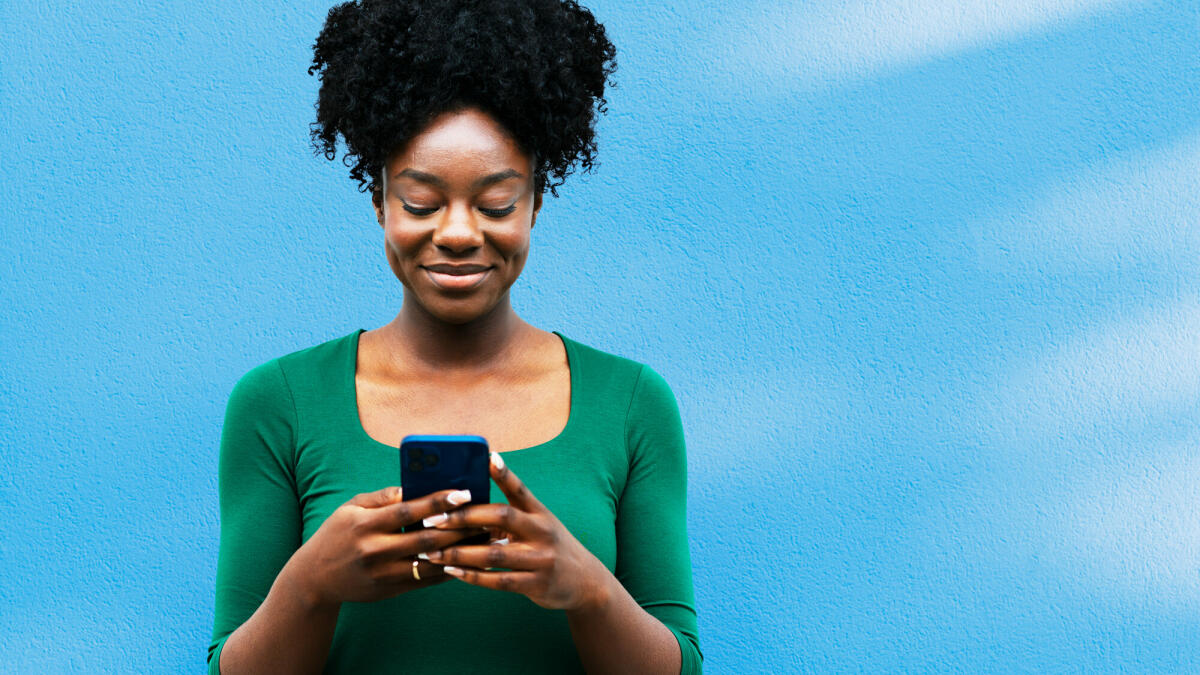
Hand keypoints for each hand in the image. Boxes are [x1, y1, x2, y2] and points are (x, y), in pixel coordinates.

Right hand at [285, 485, 486, 607]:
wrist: (315, 579)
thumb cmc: (337, 534)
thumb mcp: (350, 508)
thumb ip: (382, 498)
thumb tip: (414, 486)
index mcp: (364, 524)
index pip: (407, 510)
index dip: (437, 501)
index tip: (464, 492)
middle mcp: (375, 550)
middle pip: (426, 539)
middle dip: (460, 528)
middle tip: (487, 517)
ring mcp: (383, 574)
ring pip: (430, 563)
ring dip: (461, 551)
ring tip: (486, 539)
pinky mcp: (390, 590)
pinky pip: (426, 580)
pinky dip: (449, 570)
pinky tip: (468, 559)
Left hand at [419, 452, 613, 611]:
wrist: (586, 582)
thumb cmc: (551, 547)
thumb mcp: (542, 523)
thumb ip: (514, 511)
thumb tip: (476, 496)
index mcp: (541, 513)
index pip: (521, 489)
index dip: (505, 473)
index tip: (488, 457)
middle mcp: (543, 532)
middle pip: (502, 517)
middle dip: (464, 517)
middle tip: (433, 518)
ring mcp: (541, 559)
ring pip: (494, 553)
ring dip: (459, 553)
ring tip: (432, 551)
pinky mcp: (537, 584)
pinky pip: (499, 580)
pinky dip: (472, 576)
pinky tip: (450, 572)